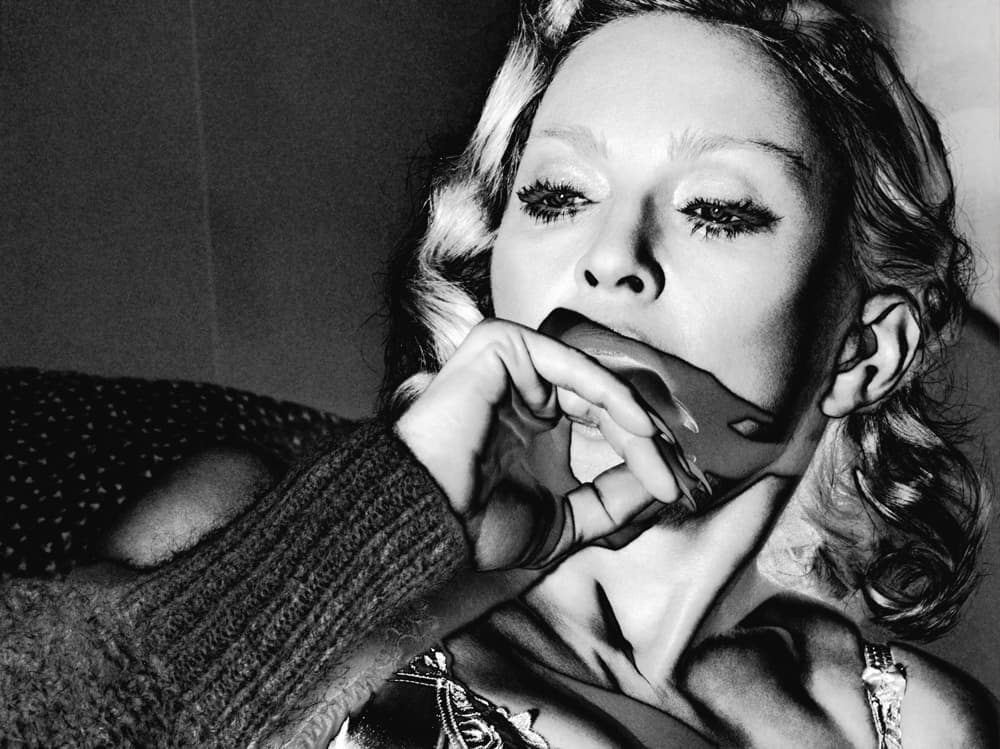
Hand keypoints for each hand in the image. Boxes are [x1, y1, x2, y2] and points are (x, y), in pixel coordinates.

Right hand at [395, 319, 701, 570]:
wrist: (430, 519)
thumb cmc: (482, 524)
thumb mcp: (566, 521)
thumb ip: (613, 502)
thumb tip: (662, 487)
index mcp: (538, 420)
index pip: (606, 419)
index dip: (643, 451)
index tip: (674, 489)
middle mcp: (529, 387)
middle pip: (606, 398)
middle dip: (646, 437)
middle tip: (675, 472)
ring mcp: (514, 362)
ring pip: (594, 380)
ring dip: (633, 419)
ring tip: (660, 456)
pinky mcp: (503, 344)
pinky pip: (570, 364)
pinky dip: (609, 393)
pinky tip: (637, 427)